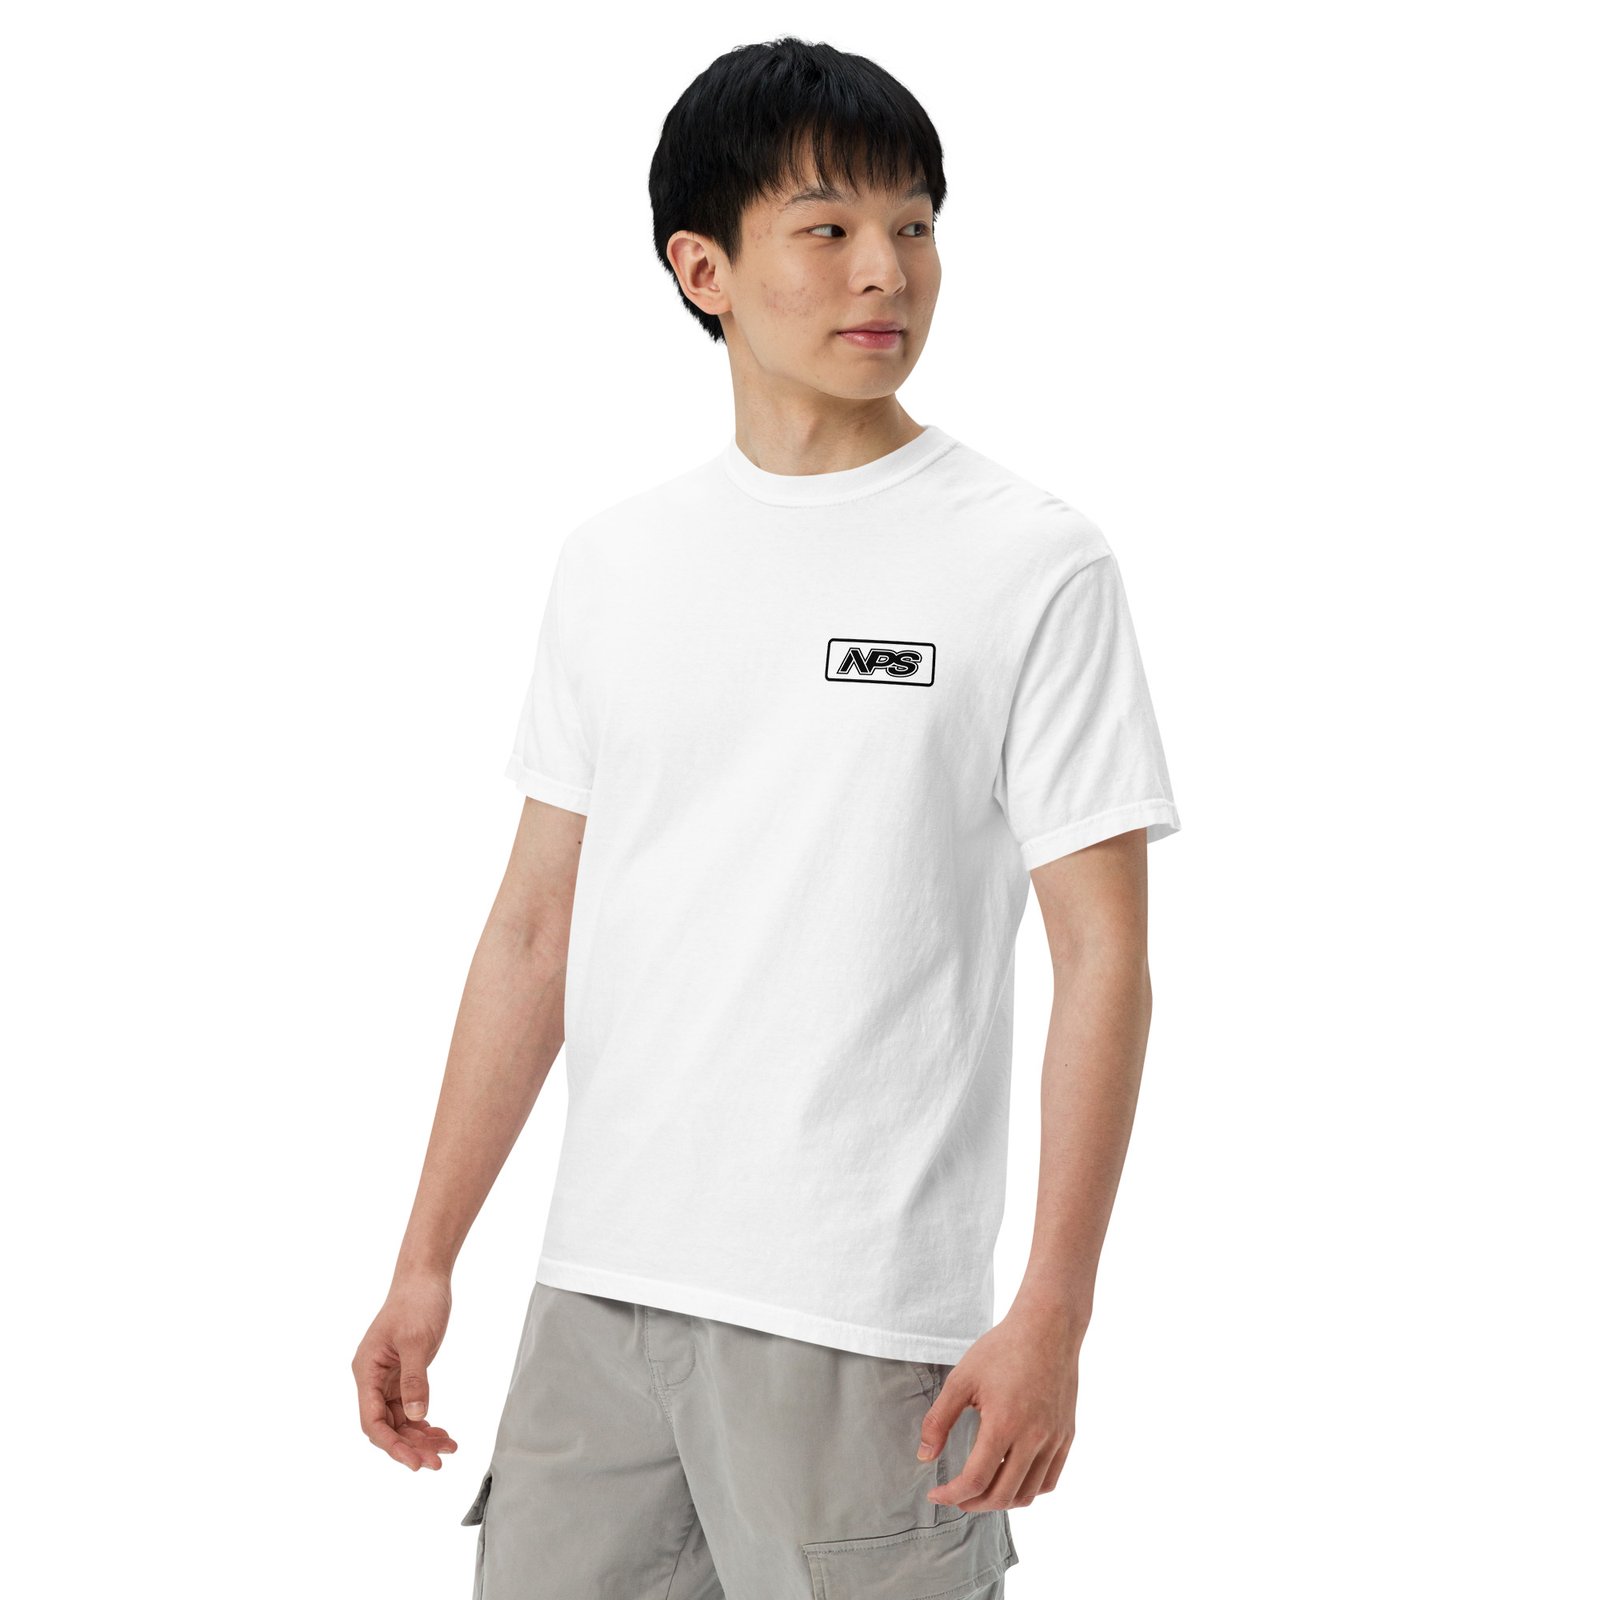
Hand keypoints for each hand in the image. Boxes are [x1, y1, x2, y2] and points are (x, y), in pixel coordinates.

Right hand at [352, 1271, 460, 1470]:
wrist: (425, 1278)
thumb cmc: (416, 1303)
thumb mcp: (417, 1341)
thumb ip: (414, 1379)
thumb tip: (416, 1417)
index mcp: (366, 1371)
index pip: (372, 1420)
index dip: (391, 1445)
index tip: (413, 1462)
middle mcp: (373, 1379)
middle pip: (387, 1425)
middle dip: (410, 1446)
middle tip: (437, 1462)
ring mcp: (388, 1378)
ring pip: (401, 1420)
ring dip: (422, 1437)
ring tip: (448, 1449)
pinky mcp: (404, 1375)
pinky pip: (411, 1408)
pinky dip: (426, 1422)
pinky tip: (444, 1434)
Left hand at [917, 1298, 1080, 1510]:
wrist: (1048, 1327)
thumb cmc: (1001, 1349)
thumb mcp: (962, 1379)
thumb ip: (939, 1419)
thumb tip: (923, 1456)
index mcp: (1004, 1424)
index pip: (976, 1480)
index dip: (952, 1494)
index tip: (935, 1493)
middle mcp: (1033, 1438)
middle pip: (1002, 1495)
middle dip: (973, 1503)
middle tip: (955, 1496)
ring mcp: (1054, 1439)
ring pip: (1029, 1494)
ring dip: (1001, 1501)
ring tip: (980, 1491)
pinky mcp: (1066, 1436)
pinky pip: (1050, 1480)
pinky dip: (1029, 1490)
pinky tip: (1011, 1479)